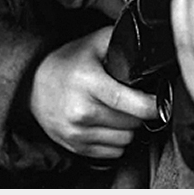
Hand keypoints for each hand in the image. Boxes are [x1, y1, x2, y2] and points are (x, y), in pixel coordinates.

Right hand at [30, 27, 159, 158]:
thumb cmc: (68, 64)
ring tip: (118, 111)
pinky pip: (113, 153)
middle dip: (138, 113)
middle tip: (132, 100)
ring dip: (128, 128)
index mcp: (89, 83)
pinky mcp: (76, 147)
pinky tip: (108, 124)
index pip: (132, 104)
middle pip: (132, 123)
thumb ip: (121, 41)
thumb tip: (148, 47)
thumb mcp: (94, 43)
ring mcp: (77, 132)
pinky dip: (116, 141)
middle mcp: (81, 111)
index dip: (153, 106)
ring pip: (125, 140)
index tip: (160, 102)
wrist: (33, 86)